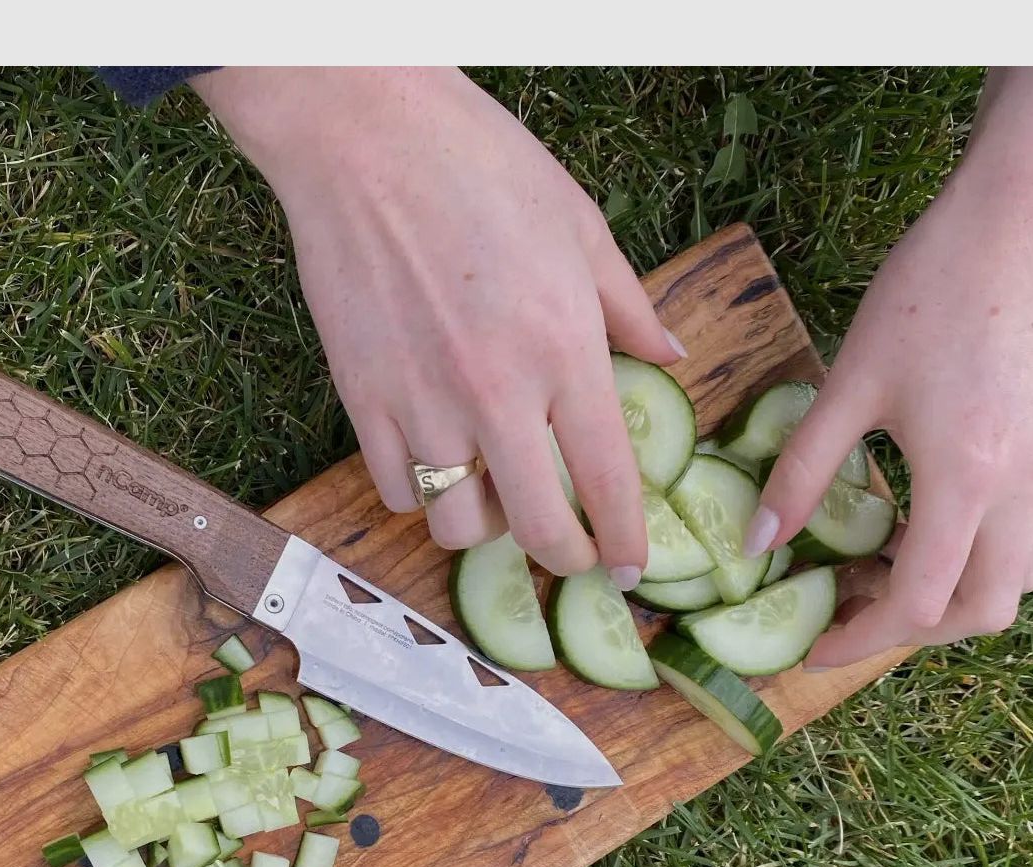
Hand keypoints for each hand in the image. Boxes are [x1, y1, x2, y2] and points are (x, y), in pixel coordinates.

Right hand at [193, 67, 682, 583]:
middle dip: (565, 557)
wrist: (364, 134)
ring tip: (494, 492)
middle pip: (537, 528)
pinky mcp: (361, 397)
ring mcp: (422, 402)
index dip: (624, 540)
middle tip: (572, 553)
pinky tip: (435, 458)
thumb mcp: (579, 225)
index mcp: (564, 348)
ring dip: (485, 525)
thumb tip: (671, 356)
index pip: (608, 481)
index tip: (629, 566)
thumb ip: (627, 306)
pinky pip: (397, 488)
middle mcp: (496, 393)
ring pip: (457, 524)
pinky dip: (421, 491)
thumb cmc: (481, 165)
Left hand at [744, 67, 1032, 668]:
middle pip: (980, 613)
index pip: (918, 604)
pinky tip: (932, 520)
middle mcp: (1026, 490)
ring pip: (1016, 581)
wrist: (1029, 215)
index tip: (814, 649)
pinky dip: (984, 557)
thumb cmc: (933, 287)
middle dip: (911, 631)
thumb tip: (758, 543)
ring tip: (885, 565)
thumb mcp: (850, 382)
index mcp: (965, 478)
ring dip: (953, 597)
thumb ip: (802, 470)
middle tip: (850, 609)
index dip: (860, 641)